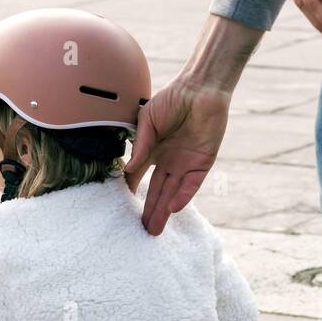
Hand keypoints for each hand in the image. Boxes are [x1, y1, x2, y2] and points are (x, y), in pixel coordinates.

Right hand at [125, 16, 262, 233]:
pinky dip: (182, 196)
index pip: (138, 177)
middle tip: (140, 232)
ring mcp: (185, 164)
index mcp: (153, 151)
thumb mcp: (148, 119)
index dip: (130, 191)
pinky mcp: (202, 163)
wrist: (200, 89)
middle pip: (157, 192)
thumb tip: (127, 169)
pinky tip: (172, 208)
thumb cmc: (172, 99)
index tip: (119, 209)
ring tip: (153, 230)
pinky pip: (191, 184)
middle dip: (149, 211)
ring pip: (172, 193)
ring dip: (163, 211)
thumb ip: (140, 144)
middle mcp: (168, 161)